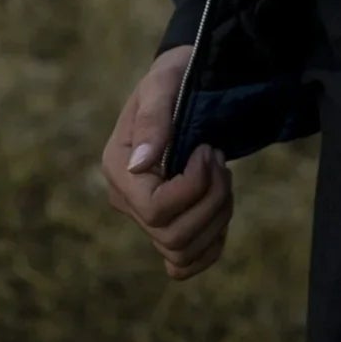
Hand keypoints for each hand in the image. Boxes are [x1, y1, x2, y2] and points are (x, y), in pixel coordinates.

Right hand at [101, 46, 233, 281]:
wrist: (184, 84)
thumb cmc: (174, 78)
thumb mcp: (164, 84)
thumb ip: (153, 118)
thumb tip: (140, 163)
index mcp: (118, 167)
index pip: (155, 209)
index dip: (192, 188)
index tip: (207, 150)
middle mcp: (126, 199)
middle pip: (173, 235)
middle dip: (212, 199)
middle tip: (219, 158)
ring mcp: (145, 217)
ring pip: (182, 251)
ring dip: (218, 216)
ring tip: (222, 174)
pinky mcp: (167, 225)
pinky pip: (183, 263)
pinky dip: (209, 247)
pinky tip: (221, 211)